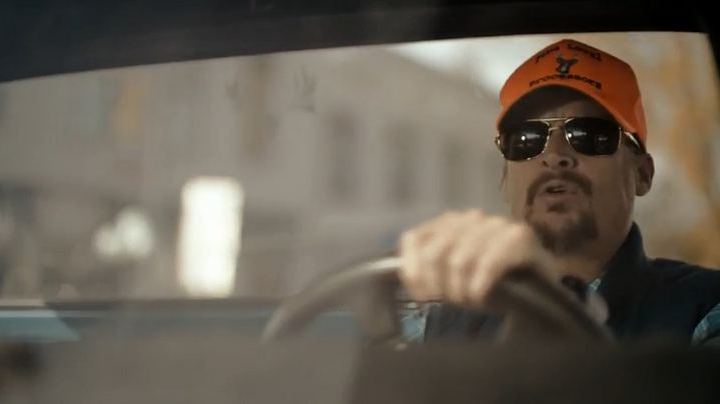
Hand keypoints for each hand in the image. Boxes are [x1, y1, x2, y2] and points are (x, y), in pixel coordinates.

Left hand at [399, 210, 559, 309]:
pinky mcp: (521, 237)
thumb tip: (403, 273)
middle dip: (439, 287)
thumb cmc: (491, 287)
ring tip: (471, 304)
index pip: (413, 240)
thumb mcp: (451, 280)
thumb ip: (424, 272)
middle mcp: (471, 217)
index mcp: (448, 223)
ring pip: (459, 260)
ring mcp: (497, 224)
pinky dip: (480, 288)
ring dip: (462, 291)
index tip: (424, 298)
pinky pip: (488, 264)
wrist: (542, 294)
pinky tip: (484, 299)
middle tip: (452, 305)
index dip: (413, 273)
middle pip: (434, 253)